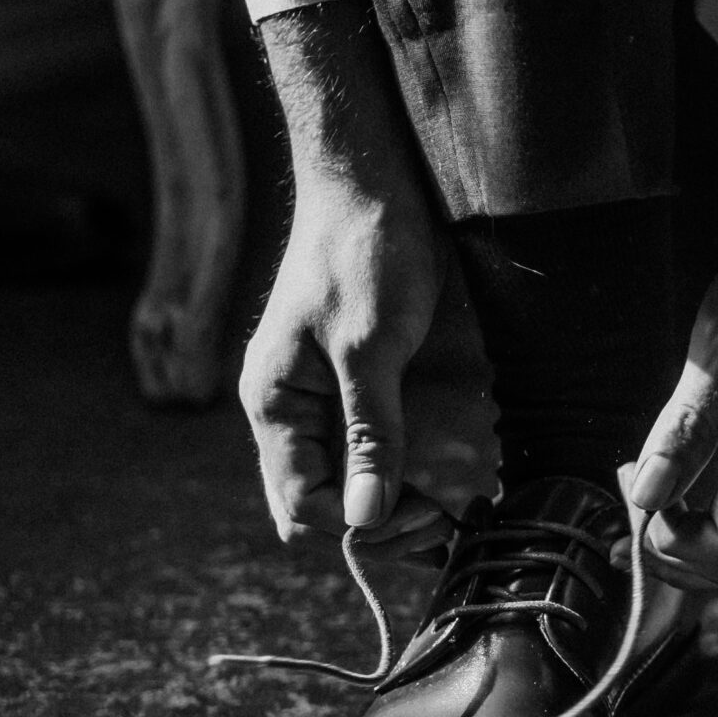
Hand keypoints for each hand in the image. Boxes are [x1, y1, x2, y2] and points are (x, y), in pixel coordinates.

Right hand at [239, 181, 498, 560]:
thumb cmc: (365, 255)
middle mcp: (284, 412)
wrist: (371, 187)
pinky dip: (387, 480)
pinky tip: (430, 488)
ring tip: (443, 517)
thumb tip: (365, 518)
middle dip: (372, 528)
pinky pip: (353, 454)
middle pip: (313, 507)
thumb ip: (369, 434)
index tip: (426, 518)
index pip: (303, 505)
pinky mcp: (343, 388)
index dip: (361, 526)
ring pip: (334, 487)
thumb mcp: (371, 348)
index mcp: (274, 405)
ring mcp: (312, 401)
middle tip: (440, 526)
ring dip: (382, 512)